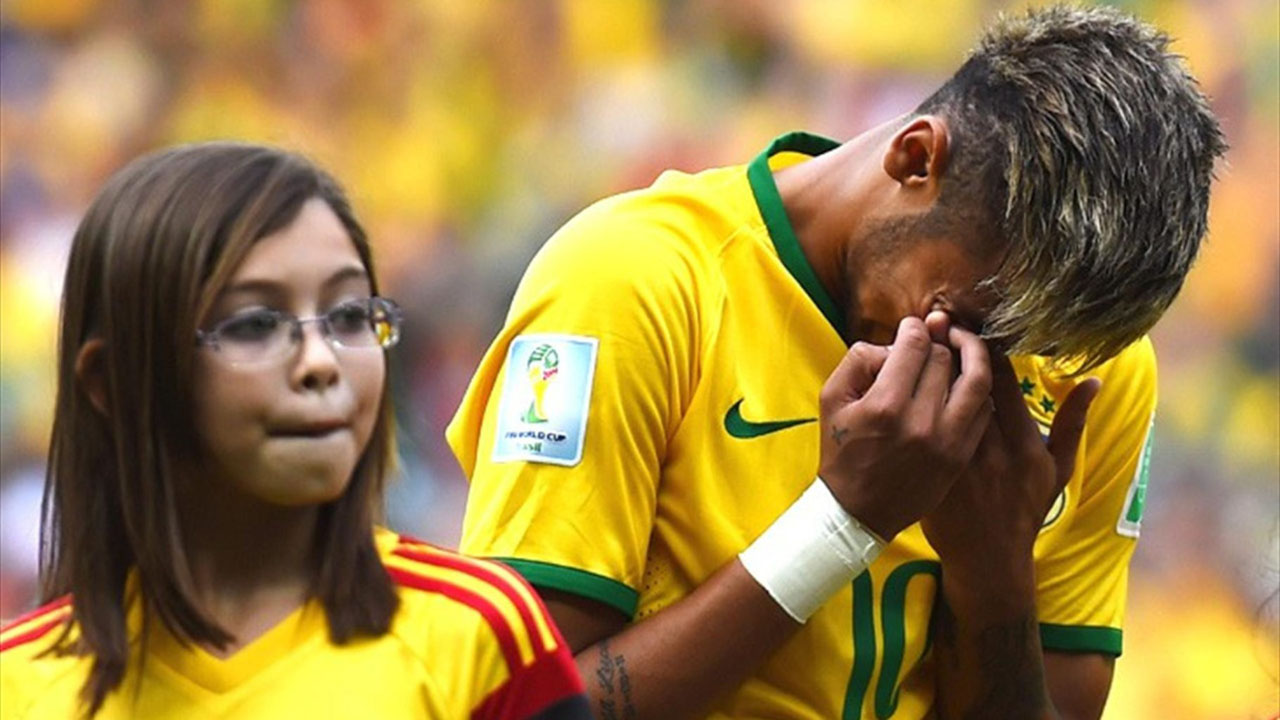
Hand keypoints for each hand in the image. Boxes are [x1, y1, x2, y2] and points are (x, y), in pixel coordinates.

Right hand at [818, 316, 992, 540]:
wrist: (858, 511)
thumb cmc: (842, 452)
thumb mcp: (832, 399)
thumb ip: (859, 360)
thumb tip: (895, 345)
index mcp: (885, 405)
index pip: (915, 346)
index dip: (915, 328)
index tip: (913, 327)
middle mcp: (920, 422)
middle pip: (945, 359)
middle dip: (939, 341)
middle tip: (933, 337)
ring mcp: (947, 441)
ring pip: (977, 381)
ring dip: (973, 356)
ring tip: (964, 345)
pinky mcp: (961, 456)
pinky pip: (983, 410)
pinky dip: (979, 390)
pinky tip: (967, 382)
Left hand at [920, 336, 1100, 570]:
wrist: (987, 557)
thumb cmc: (1025, 510)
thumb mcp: (1058, 470)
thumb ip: (1073, 423)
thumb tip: (1093, 380)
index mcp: (1023, 443)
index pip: (1002, 382)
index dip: (984, 348)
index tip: (969, 324)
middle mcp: (991, 451)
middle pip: (968, 386)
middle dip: (951, 347)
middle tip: (936, 319)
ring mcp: (958, 463)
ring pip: (938, 403)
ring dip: (927, 369)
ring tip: (917, 340)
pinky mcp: (930, 473)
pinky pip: (917, 428)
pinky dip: (909, 402)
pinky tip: (901, 380)